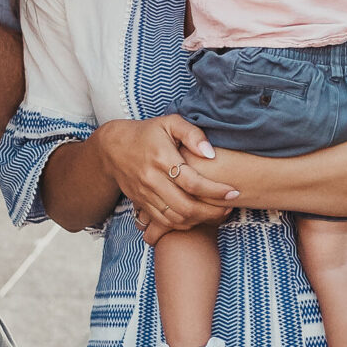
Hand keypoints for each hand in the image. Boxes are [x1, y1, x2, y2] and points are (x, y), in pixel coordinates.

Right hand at [94, 114, 237, 229]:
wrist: (112, 148)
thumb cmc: (147, 133)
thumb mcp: (169, 122)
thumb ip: (192, 134)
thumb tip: (210, 153)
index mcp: (162, 158)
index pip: (192, 182)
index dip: (215, 190)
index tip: (233, 192)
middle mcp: (152, 179)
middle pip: (186, 206)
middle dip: (211, 212)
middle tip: (229, 208)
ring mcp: (145, 194)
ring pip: (176, 217)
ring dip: (199, 220)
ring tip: (217, 214)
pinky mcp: (141, 203)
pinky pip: (165, 221)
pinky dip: (184, 224)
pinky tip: (198, 217)